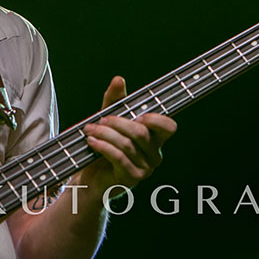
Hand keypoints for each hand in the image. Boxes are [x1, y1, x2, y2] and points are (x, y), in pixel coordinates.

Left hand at [77, 76, 176, 195]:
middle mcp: (154, 154)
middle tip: (100, 120)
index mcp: (155, 138)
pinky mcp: (131, 178)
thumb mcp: (108, 119)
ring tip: (90, 130)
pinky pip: (118, 158)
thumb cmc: (103, 146)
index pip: (168, 127)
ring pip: (127, 144)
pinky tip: (91, 141)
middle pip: (141, 132)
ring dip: (104, 134)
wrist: (90, 177)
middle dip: (117, 122)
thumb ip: (114, 101)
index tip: (137, 115)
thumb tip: (118, 79)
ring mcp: (145, 169)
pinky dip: (102, 146)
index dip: (156, 119)